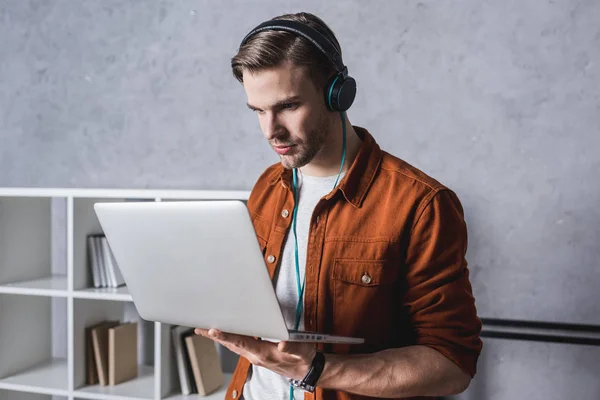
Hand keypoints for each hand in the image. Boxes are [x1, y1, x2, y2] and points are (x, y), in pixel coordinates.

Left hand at [195, 328, 315, 379]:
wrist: (305, 370)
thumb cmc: (302, 359)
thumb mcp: (301, 351)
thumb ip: (292, 347)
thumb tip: (283, 344)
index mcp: (263, 354)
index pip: (241, 343)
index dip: (226, 336)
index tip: (214, 330)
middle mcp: (255, 356)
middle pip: (231, 345)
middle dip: (215, 337)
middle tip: (199, 328)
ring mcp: (255, 355)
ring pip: (232, 345)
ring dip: (219, 338)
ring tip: (205, 330)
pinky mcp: (256, 353)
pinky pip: (238, 345)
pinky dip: (228, 339)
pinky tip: (224, 334)